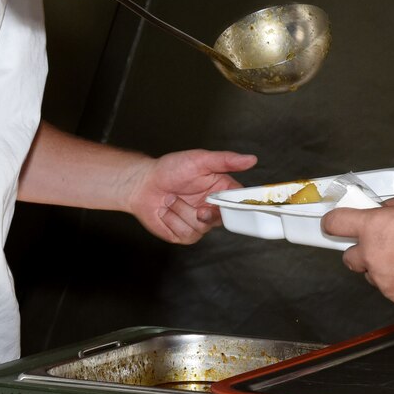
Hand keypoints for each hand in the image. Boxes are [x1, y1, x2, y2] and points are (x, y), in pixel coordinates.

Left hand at [123, 149, 256, 243]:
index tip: (229, 204)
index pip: (239, 201)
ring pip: (201, 226)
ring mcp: (199, 223)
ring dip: (182, 211)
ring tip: (171, 199)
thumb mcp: (200, 160)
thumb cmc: (170, 169)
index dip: (237, 206)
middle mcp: (213, 208)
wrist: (142, 184)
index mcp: (222, 190)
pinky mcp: (184, 234)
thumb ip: (226, 160)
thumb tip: (251, 159)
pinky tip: (166, 210)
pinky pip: (186, 233)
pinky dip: (172, 220)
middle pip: (223, 219)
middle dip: (208, 213)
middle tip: (200, 208)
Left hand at [323, 196, 393, 310]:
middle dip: (361, 252)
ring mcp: (383, 279)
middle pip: (349, 257)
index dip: (332, 223)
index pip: (335, 224)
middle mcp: (372, 255)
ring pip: (372, 275)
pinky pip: (391, 290)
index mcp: (373, 227)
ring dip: (383, 269)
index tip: (333, 225)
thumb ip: (391, 209)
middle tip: (382, 247)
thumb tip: (383, 212)